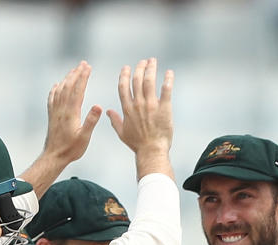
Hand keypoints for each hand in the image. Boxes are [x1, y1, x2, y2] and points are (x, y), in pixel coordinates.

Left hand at [43, 61, 102, 167]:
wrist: (54, 156)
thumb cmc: (71, 149)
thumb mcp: (85, 137)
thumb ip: (91, 121)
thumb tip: (98, 106)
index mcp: (71, 112)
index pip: (78, 90)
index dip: (83, 77)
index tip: (88, 67)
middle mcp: (61, 109)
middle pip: (69, 86)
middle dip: (76, 74)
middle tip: (83, 64)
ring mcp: (55, 111)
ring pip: (60, 90)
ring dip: (67, 79)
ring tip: (73, 70)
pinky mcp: (51, 116)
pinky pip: (52, 98)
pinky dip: (55, 89)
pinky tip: (56, 85)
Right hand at [107, 58, 173, 177]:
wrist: (151, 151)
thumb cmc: (137, 144)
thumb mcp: (122, 133)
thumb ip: (115, 120)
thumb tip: (108, 111)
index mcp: (127, 109)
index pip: (123, 87)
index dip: (124, 75)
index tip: (127, 67)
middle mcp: (138, 104)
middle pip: (137, 80)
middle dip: (139, 68)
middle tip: (143, 61)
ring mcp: (151, 105)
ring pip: (149, 81)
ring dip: (151, 69)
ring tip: (153, 61)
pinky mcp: (164, 108)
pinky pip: (166, 89)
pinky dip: (168, 79)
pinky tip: (169, 72)